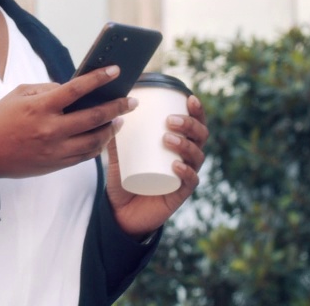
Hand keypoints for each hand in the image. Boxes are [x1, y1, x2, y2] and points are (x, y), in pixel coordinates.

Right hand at [0, 66, 136, 179]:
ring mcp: (55, 149)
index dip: (99, 78)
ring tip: (121, 119)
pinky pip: (86, 155)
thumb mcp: (19, 94)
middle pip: (94, 116)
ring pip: (95, 139)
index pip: (77, 89)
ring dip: (112, 128)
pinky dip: (99, 145)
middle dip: (117, 106)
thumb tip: (74, 89)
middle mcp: (51, 128)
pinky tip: (105, 137)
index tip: (116, 71)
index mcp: (41, 107)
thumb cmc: (1, 119)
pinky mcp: (57, 164)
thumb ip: (47, 89)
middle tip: (132, 100)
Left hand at [106, 94, 208, 238]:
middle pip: (200, 137)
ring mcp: (185, 176)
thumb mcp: (117, 156)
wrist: (122, 212)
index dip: (196, 111)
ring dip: (185, 145)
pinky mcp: (180, 194)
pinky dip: (186, 172)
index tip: (188, 97)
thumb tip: (109, 114)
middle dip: (189, 125)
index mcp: (179, 144)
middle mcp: (187, 159)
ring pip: (196, 157)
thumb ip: (113, 138)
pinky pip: (190, 182)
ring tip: (167, 138)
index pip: (195, 124)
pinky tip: (177, 165)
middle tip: (170, 120)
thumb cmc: (125, 179)